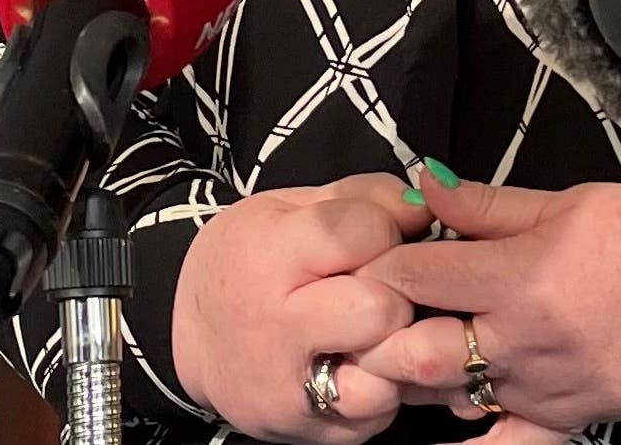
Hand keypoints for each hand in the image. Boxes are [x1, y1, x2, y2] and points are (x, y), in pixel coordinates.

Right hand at [171, 173, 430, 441]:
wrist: (195, 339)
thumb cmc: (247, 261)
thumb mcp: (288, 208)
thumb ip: (363, 198)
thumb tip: (425, 208)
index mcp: (267, 258)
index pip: (365, 232)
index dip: (382, 229)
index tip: (368, 238)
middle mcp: (276, 330)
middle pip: (382, 309)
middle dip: (394, 292)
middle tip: (377, 288)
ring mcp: (291, 391)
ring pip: (387, 376)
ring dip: (392, 350)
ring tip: (371, 333)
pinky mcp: (309, 433)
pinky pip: (379, 416)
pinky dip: (382, 388)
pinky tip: (360, 364)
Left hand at [356, 163, 620, 443]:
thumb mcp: (569, 202)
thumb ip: (489, 203)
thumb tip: (427, 185)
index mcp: (521, 277)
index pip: (416, 275)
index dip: (376, 263)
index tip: (362, 256)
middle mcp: (524, 341)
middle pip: (417, 352)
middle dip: (380, 334)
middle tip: (365, 314)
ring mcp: (542, 387)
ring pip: (449, 398)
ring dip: (417, 376)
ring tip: (403, 349)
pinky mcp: (565, 417)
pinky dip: (470, 442)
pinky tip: (445, 429)